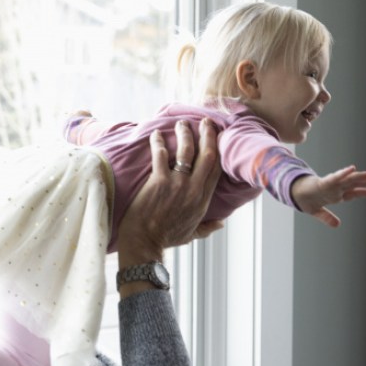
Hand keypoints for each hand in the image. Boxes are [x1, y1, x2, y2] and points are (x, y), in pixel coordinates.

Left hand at [115, 118, 222, 271]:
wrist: (144, 243)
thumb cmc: (166, 239)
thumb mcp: (192, 234)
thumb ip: (207, 227)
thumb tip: (221, 223)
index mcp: (203, 199)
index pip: (216, 168)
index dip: (218, 149)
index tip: (217, 136)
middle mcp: (194, 189)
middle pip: (207, 154)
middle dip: (208, 134)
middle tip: (205, 122)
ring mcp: (177, 184)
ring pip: (186, 150)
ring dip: (185, 133)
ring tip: (182, 124)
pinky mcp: (158, 181)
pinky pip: (160, 155)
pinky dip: (159, 142)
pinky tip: (156, 134)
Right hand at [289, 166, 365, 227]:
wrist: (294, 194)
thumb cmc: (306, 199)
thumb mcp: (317, 212)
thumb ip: (327, 217)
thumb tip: (337, 225)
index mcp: (336, 195)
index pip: (353, 193)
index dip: (363, 192)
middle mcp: (336, 188)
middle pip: (353, 184)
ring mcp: (331, 185)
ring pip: (348, 180)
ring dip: (359, 177)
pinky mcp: (323, 182)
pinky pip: (335, 177)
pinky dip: (343, 173)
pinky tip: (352, 169)